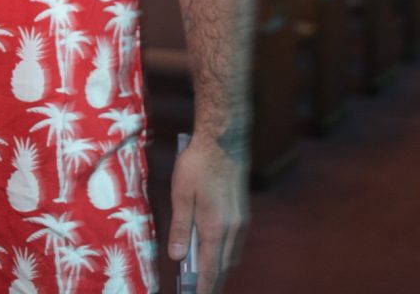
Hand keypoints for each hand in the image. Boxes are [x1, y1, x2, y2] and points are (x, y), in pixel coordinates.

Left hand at [167, 135, 247, 293]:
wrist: (225, 140)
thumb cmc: (198, 164)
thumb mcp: (181, 195)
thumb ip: (180, 227)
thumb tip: (177, 256)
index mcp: (215, 227)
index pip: (211, 268)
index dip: (204, 287)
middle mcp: (233, 229)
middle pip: (224, 266)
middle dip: (212, 281)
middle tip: (198, 289)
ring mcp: (241, 221)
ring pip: (231, 254)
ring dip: (219, 268)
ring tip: (203, 276)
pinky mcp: (242, 212)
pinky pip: (234, 242)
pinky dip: (224, 253)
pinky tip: (213, 250)